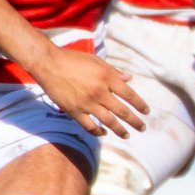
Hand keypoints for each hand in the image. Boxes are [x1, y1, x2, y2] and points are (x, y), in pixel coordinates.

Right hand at [31, 48, 148, 138]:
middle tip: (142, 128)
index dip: (140, 104)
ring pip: (108, 121)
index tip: (146, 112)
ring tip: (127, 135)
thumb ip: (114, 72)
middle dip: (135, 121)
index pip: (129, 95)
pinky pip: (89, 126)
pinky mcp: (74, 111)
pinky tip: (104, 133)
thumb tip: (130, 79)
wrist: (48, 63)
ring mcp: (86, 103)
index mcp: (107, 78)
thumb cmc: (73, 59)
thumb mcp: (97, 61)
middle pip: (122, 111)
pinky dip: (98, 131)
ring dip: (120, 130)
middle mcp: (99, 92)